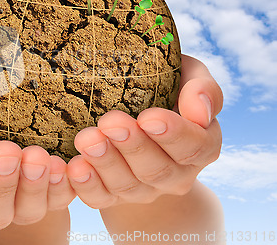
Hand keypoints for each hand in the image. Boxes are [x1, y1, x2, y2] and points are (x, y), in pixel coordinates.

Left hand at [66, 54, 222, 208]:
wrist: (136, 117)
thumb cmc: (165, 86)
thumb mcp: (188, 77)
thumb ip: (202, 89)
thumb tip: (200, 111)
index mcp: (200, 144)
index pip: (195, 146)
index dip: (174, 135)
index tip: (149, 117)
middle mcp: (176, 173)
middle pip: (157, 169)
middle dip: (132, 146)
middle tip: (109, 122)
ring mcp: (144, 189)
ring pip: (127, 185)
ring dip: (105, 163)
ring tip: (86, 139)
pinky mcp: (113, 196)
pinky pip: (100, 199)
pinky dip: (86, 186)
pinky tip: (74, 167)